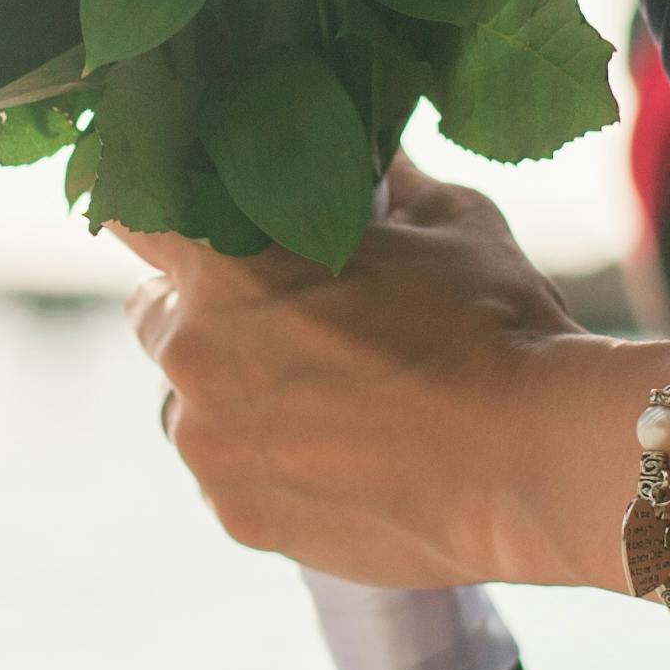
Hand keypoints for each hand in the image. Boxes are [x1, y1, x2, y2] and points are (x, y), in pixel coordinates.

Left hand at [114, 159, 642, 591]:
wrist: (536, 463)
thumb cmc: (493, 326)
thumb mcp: (447, 221)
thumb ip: (387, 182)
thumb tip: (376, 153)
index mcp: (226, 262)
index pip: (134, 212)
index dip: (162, 211)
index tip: (193, 219)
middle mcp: (192, 352)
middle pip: (156, 316)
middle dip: (206, 311)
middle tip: (289, 316)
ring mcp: (207, 443)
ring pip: (190, 404)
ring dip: (232, 394)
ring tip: (327, 400)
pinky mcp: (237, 516)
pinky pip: (229, 476)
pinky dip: (266, 465)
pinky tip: (342, 459)